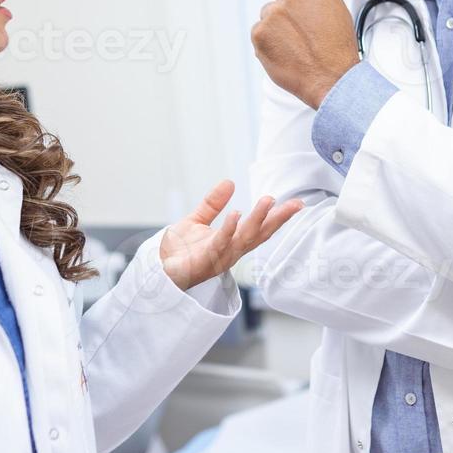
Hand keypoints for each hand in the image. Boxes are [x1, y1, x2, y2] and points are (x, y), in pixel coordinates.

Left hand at [160, 180, 304, 290]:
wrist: (157, 270)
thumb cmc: (179, 251)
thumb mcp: (197, 220)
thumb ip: (213, 204)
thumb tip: (230, 182)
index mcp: (232, 243)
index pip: (260, 229)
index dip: (278, 218)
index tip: (296, 204)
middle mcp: (230, 252)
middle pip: (259, 235)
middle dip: (278, 220)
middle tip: (295, 204)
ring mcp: (219, 258)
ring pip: (243, 239)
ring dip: (257, 220)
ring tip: (268, 201)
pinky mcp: (204, 261)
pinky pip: (219, 243)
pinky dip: (229, 229)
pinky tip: (237, 213)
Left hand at [251, 0, 358, 108]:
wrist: (332, 78)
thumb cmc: (338, 48)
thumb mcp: (337, 9)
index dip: (304, 5)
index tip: (310, 19)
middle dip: (289, 15)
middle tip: (305, 36)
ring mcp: (272, 12)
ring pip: (268, 16)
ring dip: (277, 28)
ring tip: (296, 47)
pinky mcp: (259, 32)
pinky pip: (259, 33)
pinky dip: (268, 43)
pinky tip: (286, 53)